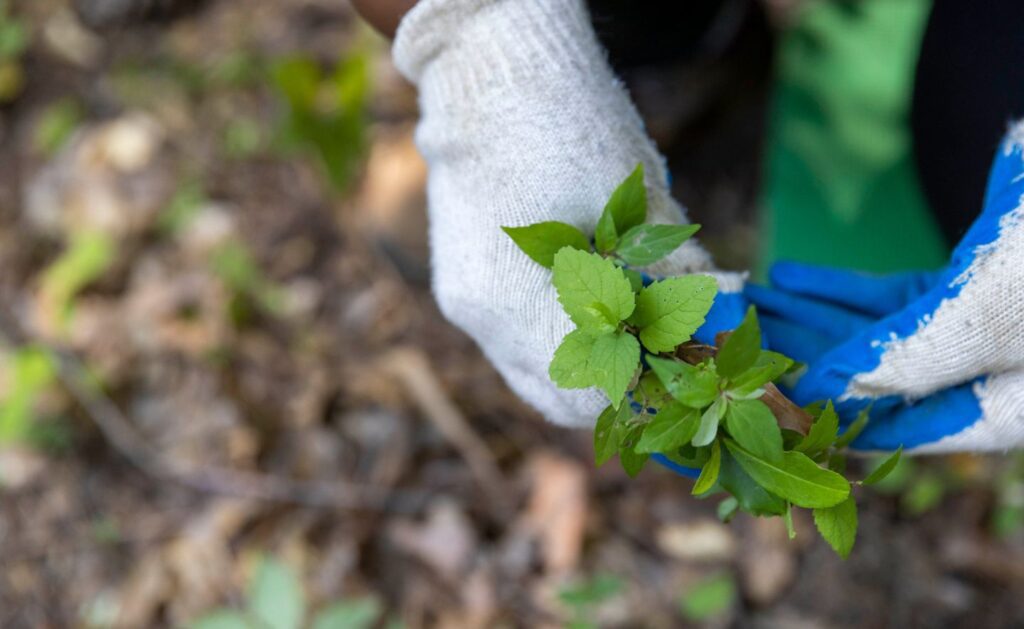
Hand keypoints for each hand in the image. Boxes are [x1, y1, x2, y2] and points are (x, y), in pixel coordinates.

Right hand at [393, 0, 746, 427]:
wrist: (490, 73)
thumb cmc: (571, 127)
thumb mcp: (639, 202)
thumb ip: (677, 272)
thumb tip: (721, 313)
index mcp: (521, 303)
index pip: (594, 389)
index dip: (648, 384)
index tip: (688, 357)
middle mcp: (483, 320)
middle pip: (557, 397)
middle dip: (616, 385)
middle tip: (663, 350)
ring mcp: (465, 305)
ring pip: (531, 372)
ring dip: (584, 362)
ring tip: (631, 320)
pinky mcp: (459, 286)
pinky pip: (511, 341)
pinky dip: (554, 336)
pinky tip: (588, 295)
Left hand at [746, 122, 1023, 451]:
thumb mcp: (994, 305)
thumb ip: (915, 353)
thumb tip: (827, 390)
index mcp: (1012, 403)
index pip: (903, 427)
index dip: (828, 415)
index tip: (758, 398)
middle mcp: (994, 376)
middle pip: (876, 377)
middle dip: (797, 355)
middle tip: (725, 334)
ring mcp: (980, 329)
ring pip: (877, 332)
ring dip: (806, 315)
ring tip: (741, 301)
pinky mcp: (970, 283)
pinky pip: (892, 297)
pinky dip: (840, 286)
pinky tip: (786, 276)